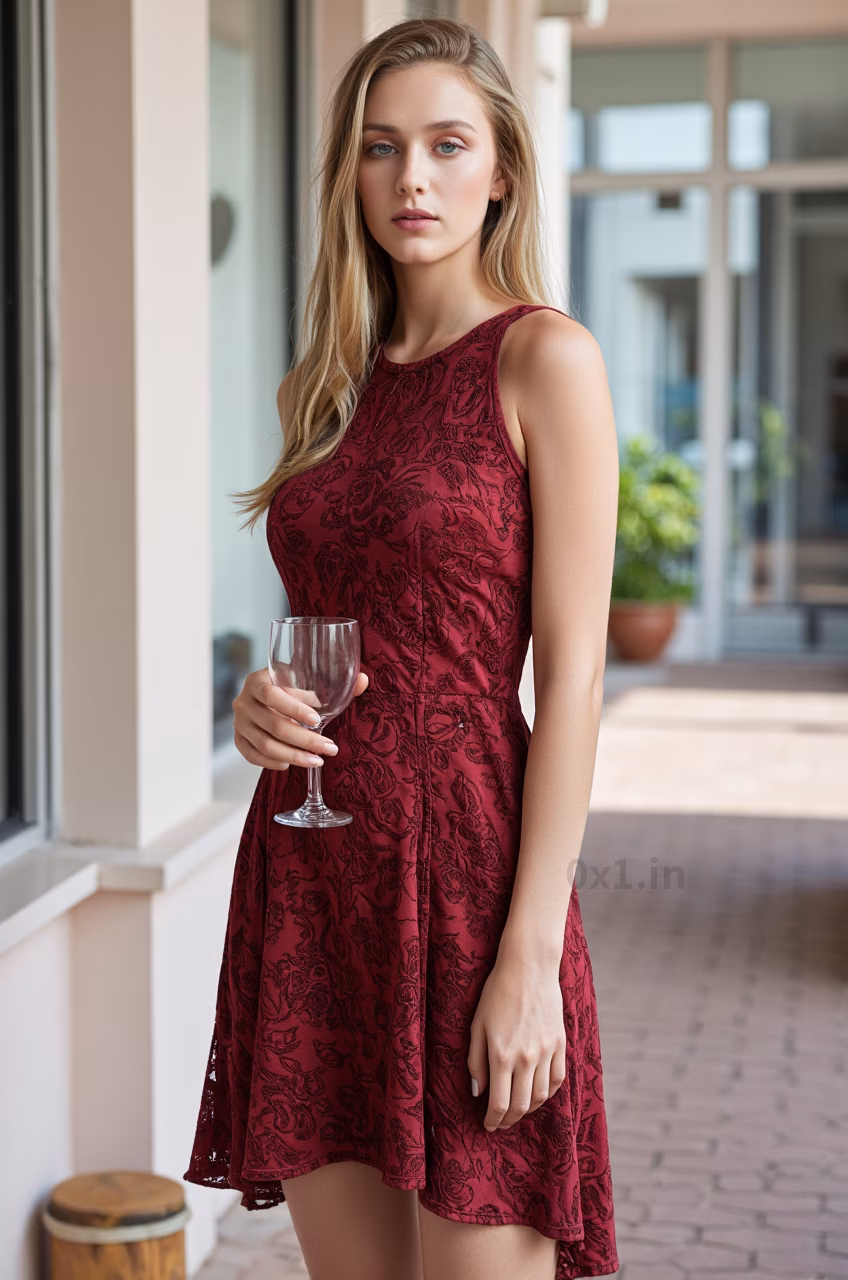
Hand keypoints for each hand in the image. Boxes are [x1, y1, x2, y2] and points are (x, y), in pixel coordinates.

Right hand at [232, 667, 368, 769]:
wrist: (265, 694)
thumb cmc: (291, 687)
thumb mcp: (307, 681)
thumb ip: (336, 683)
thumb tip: (364, 681)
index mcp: (258, 680)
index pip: (272, 695)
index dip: (294, 708)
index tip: (317, 719)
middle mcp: (243, 702)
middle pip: (273, 726)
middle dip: (304, 740)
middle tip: (329, 748)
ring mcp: (239, 723)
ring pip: (265, 745)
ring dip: (293, 756)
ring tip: (317, 760)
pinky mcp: (238, 740)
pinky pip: (253, 756)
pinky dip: (272, 763)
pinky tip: (290, 764)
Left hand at [467, 953, 565, 1131]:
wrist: (529, 968)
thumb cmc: (497, 993)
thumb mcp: (477, 1025)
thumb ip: (476, 1061)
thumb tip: (478, 1092)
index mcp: (502, 1054)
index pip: (499, 1102)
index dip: (493, 1120)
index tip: (488, 1126)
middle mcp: (526, 1058)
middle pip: (521, 1106)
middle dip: (509, 1120)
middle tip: (500, 1123)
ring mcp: (547, 1052)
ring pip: (541, 1097)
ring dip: (528, 1110)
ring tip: (517, 1110)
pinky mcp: (560, 1044)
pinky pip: (557, 1080)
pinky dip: (547, 1094)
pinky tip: (537, 1094)